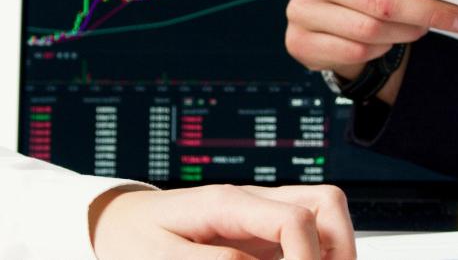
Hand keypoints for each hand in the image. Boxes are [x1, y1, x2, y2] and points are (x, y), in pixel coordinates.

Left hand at [89, 185, 353, 259]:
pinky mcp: (260, 233)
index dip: (308, 259)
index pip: (296, 219)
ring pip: (324, 217)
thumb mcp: (160, 257)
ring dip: (330, 252)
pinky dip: (311, 256)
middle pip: (327, 203)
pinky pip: (304, 236)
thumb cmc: (132, 239)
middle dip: (340, 249)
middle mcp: (252, 203)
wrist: (117, 223)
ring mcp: (260, 216)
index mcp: (227, 203)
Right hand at [284, 0, 457, 100]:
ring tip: (421, 28)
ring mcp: (303, 12)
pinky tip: (388, 41)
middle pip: (379, 0)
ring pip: (371, 30)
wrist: (317, 18)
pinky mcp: (302, 42)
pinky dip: (380, 49)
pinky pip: (356, 51)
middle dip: (426, 10)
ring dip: (406, 32)